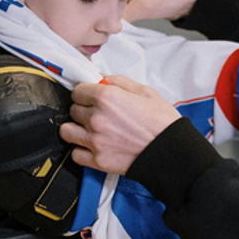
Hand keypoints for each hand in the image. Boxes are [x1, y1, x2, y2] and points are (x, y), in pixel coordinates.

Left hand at [59, 75, 181, 174]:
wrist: (171, 151)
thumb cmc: (162, 122)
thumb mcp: (144, 91)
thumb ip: (117, 81)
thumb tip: (99, 77)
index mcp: (107, 98)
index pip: (77, 91)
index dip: (85, 93)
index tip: (91, 98)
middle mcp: (97, 118)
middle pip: (73, 110)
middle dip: (83, 110)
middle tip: (98, 114)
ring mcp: (95, 141)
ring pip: (67, 131)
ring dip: (77, 129)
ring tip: (90, 131)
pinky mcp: (98, 160)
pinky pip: (75, 154)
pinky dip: (82, 150)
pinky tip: (94, 146)